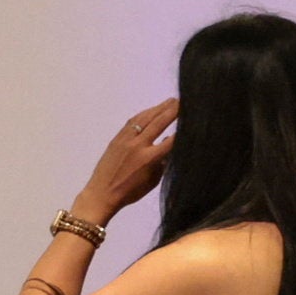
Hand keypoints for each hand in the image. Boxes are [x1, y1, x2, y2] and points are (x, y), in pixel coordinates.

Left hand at [77, 99, 178, 225]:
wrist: (102, 193)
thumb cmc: (131, 191)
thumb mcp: (154, 179)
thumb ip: (163, 161)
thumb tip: (169, 144)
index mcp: (149, 159)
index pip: (171, 140)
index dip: (183, 129)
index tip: (193, 120)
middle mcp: (138, 145)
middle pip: (158, 123)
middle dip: (171, 110)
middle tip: (182, 101)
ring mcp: (126, 140)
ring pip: (144, 118)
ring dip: (157, 108)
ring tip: (169, 101)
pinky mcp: (117, 138)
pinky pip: (132, 122)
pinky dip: (143, 114)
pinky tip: (150, 110)